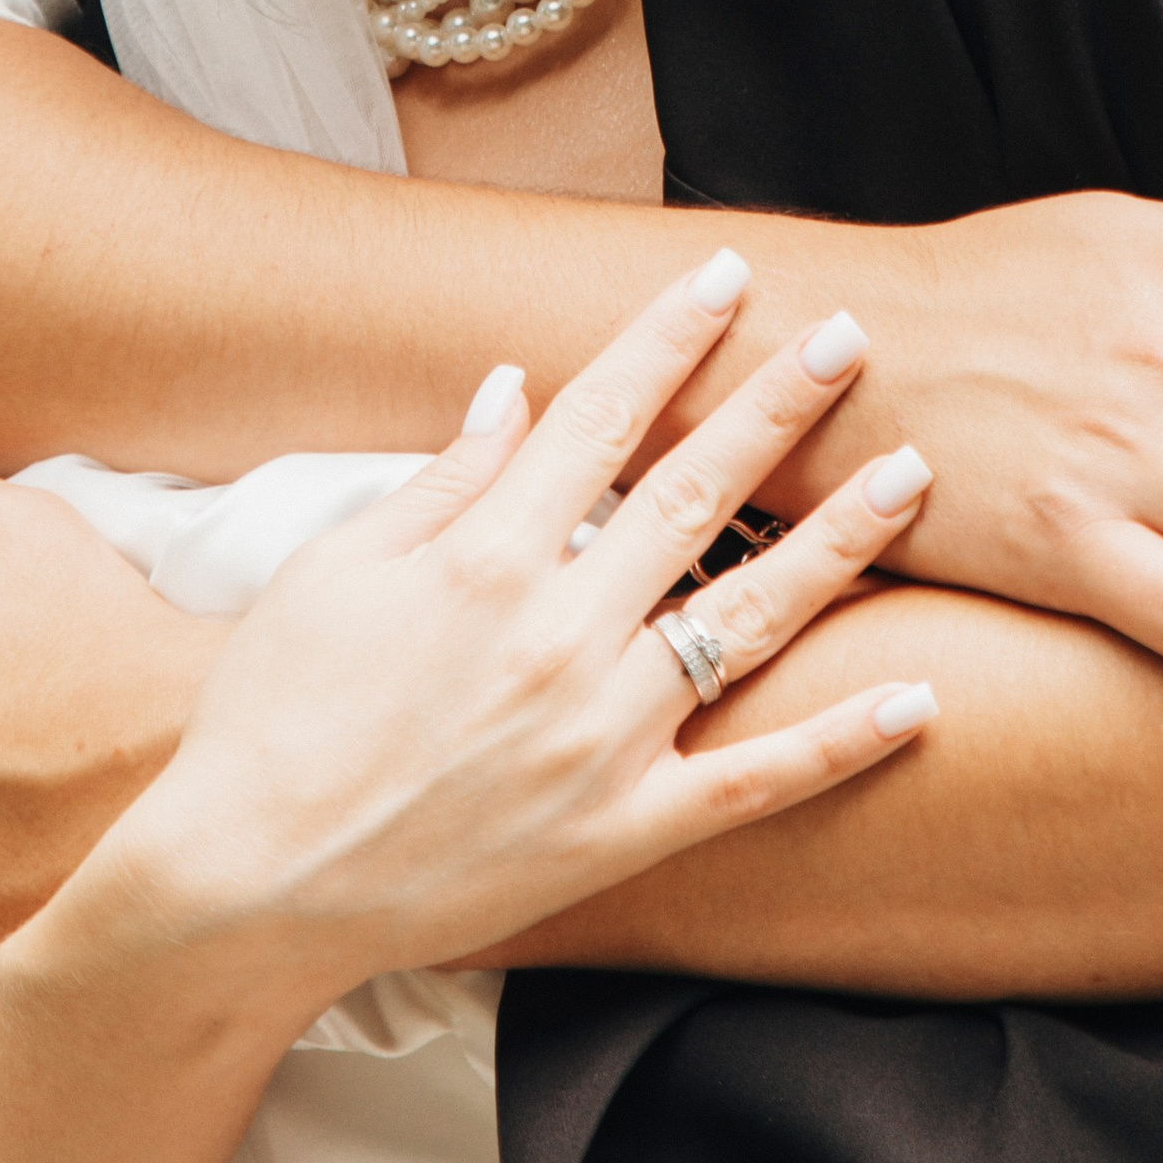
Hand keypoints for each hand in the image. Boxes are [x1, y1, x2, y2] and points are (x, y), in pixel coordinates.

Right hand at [107, 250, 936, 987]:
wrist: (245, 888)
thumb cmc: (274, 715)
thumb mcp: (331, 569)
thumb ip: (440, 480)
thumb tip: (512, 389)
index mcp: (488, 558)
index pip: (604, 414)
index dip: (671, 336)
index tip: (729, 275)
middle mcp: (561, 636)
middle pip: (697, 494)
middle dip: (780, 405)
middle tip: (852, 337)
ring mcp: (602, 739)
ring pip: (749, 621)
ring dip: (837, 540)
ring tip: (910, 475)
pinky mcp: (622, 833)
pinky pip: (755, 785)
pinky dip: (841, 742)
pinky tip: (917, 695)